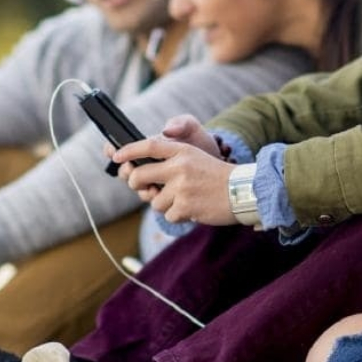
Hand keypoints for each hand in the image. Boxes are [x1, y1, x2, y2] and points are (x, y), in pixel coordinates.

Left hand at [112, 125, 237, 226]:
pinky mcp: (186, 206)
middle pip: (139, 176)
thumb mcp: (196, 158)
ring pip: (154, 201)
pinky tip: (194, 208)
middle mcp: (180, 166)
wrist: (244, 191)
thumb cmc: (217, 177)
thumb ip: (171, 161)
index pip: (149, 145)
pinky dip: (180, 215)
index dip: (129, 150)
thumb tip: (141, 173)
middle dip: (136, 185)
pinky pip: (169, 215)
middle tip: (146, 188)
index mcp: (183, 151)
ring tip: (187, 199)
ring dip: (167, 204)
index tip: (117, 156)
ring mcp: (182, 187)